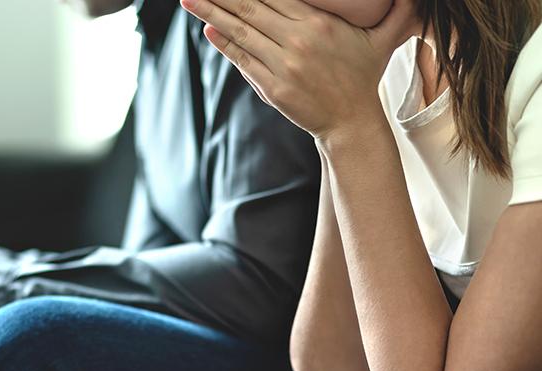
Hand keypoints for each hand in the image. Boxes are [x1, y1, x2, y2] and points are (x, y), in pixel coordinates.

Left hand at [179, 0, 417, 141]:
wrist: (351, 123)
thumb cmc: (363, 77)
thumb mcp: (384, 38)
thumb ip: (398, 9)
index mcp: (320, 23)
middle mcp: (298, 41)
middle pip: (251, 6)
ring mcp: (282, 66)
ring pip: (241, 31)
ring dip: (211, 13)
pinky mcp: (271, 88)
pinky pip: (243, 60)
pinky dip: (224, 43)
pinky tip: (207, 27)